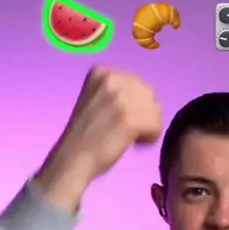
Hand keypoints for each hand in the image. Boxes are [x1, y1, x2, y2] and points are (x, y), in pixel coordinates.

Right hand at [36, 66, 161, 207]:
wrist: (73, 157)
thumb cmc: (85, 134)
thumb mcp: (96, 99)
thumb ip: (117, 93)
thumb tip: (145, 98)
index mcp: (100, 71)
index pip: (135, 82)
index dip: (136, 102)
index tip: (125, 118)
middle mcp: (111, 79)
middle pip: (148, 93)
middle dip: (145, 113)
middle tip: (134, 131)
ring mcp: (121, 98)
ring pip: (154, 109)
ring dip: (150, 126)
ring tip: (136, 138)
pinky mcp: (129, 118)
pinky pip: (156, 125)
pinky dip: (151, 137)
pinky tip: (137, 144)